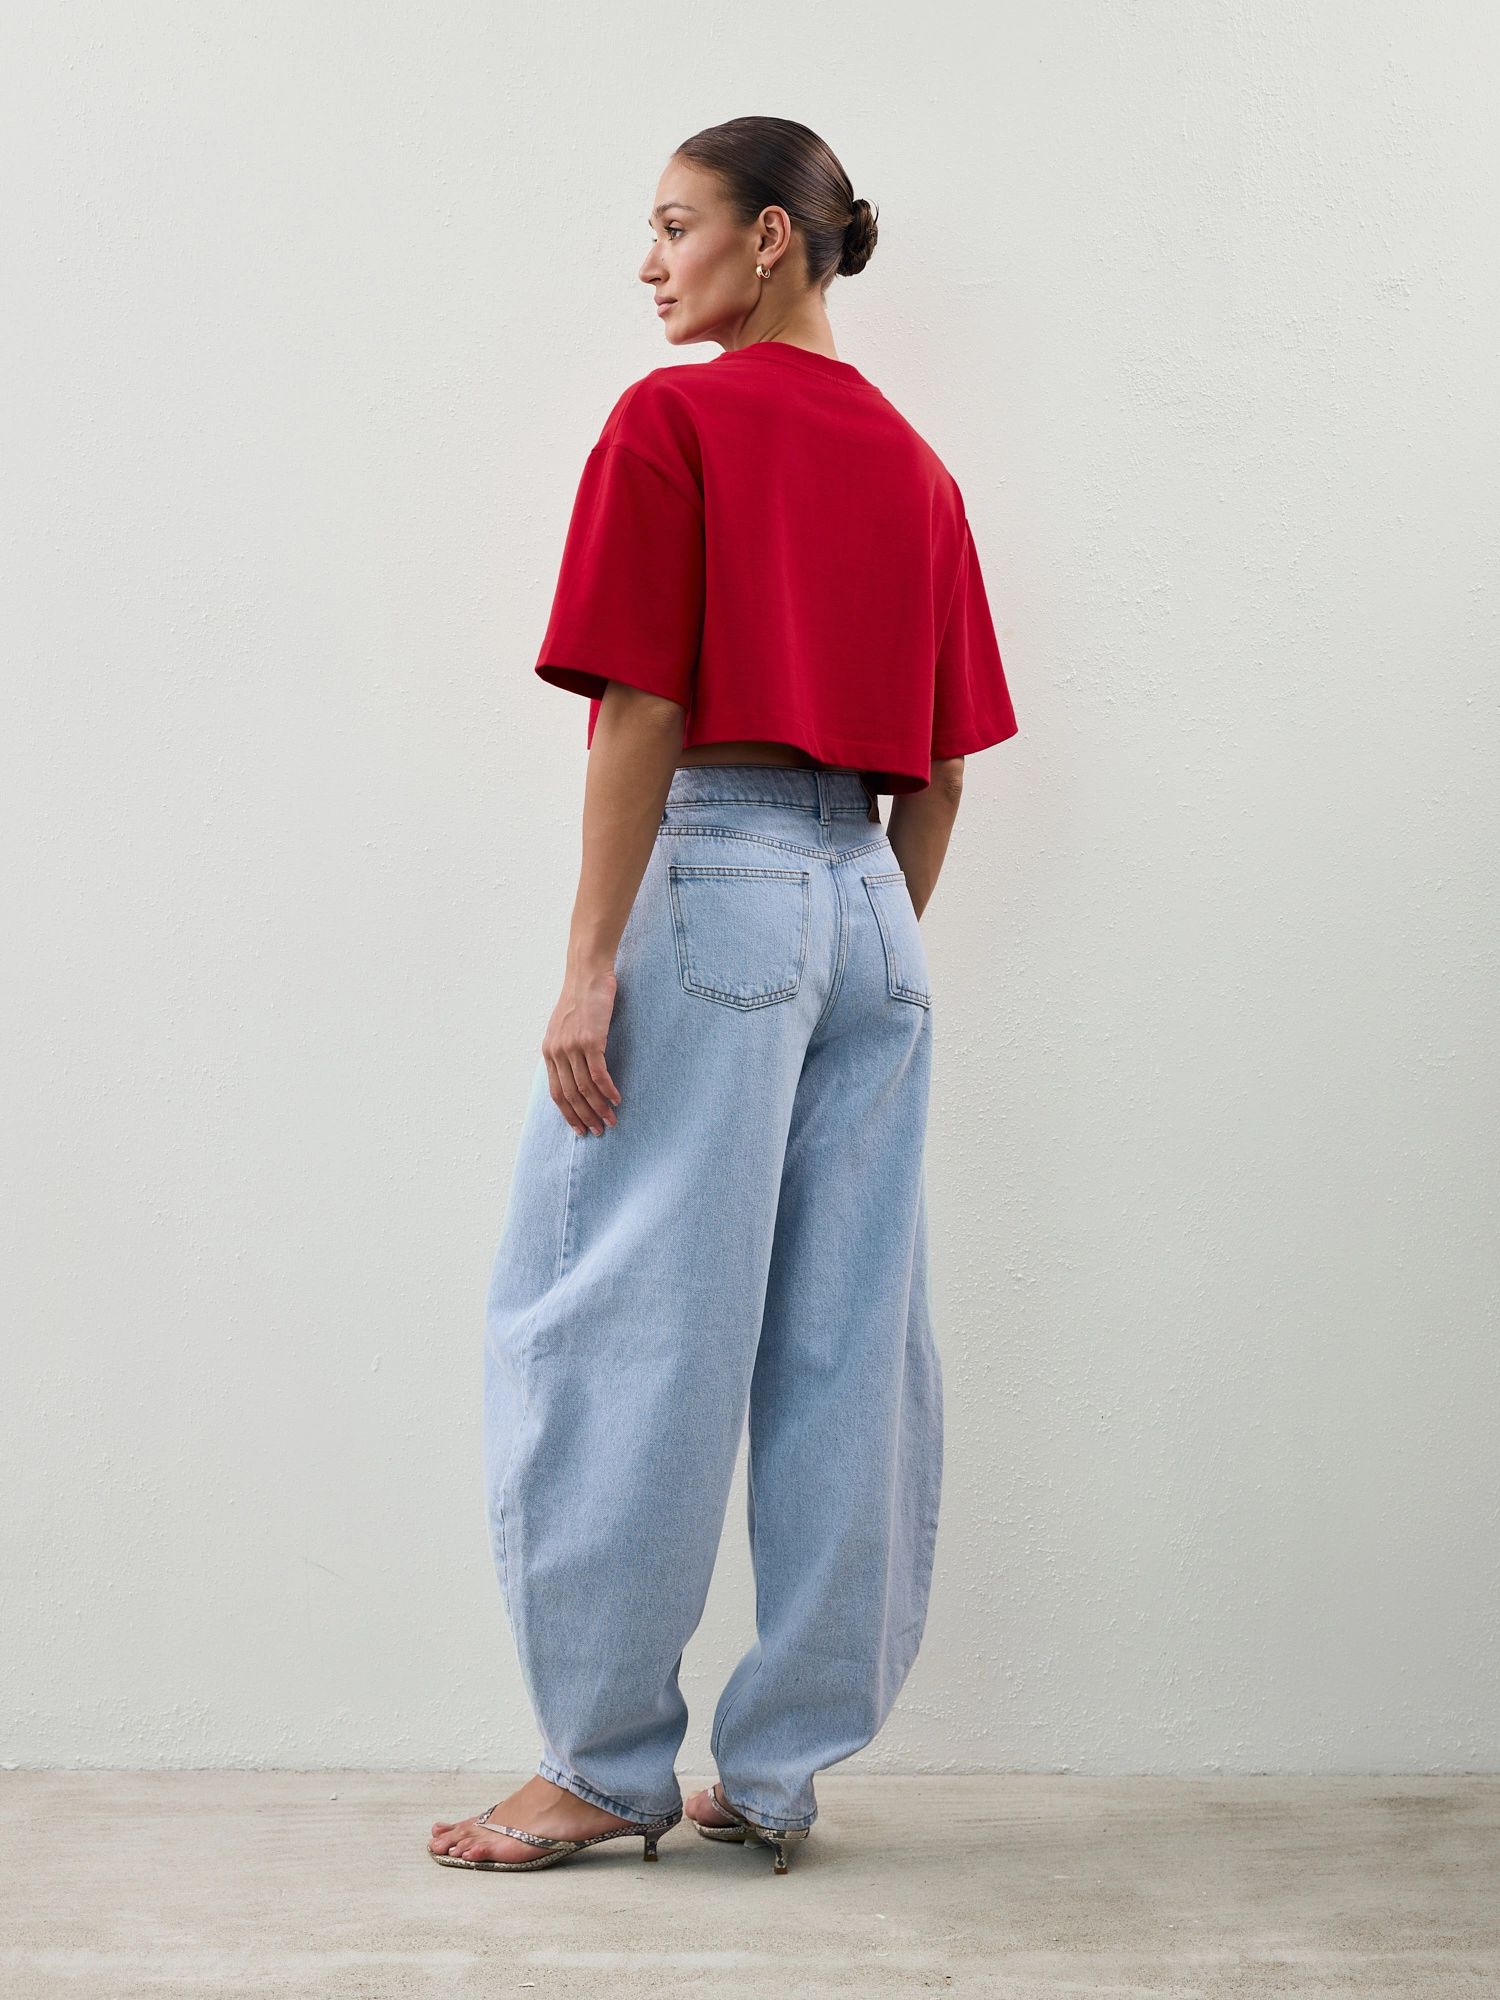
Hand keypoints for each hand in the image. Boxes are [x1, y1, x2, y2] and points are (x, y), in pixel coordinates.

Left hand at [542, 959, 621, 1136]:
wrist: (587, 974)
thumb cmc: (581, 999)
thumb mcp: (565, 1027)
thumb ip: (566, 1050)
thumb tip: (575, 1072)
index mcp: (549, 1052)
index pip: (556, 1092)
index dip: (568, 1114)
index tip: (579, 1129)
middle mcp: (557, 1052)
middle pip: (569, 1095)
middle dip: (584, 1117)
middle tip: (598, 1131)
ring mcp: (573, 1046)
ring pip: (584, 1088)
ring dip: (598, 1107)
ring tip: (611, 1120)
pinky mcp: (591, 1040)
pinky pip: (598, 1073)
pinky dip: (607, 1090)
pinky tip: (616, 1100)